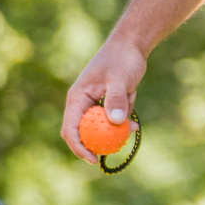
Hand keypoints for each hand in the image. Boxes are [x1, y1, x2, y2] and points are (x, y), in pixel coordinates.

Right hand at [61, 35, 146, 160]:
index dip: (79, 147)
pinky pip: (115, 120)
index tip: (94, 159)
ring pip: (104, 128)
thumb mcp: (119, 78)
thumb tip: (115, 122)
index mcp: (77, 98)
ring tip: (130, 96)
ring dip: (119, 124)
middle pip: (86, 134)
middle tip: (120, 143)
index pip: (71, 129)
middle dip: (102, 141)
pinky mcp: (107, 105)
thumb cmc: (122, 58)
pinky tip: (133, 102)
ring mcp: (95, 105)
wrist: (131, 45)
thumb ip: (116, 99)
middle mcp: (83, 104)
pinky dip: (125, 116)